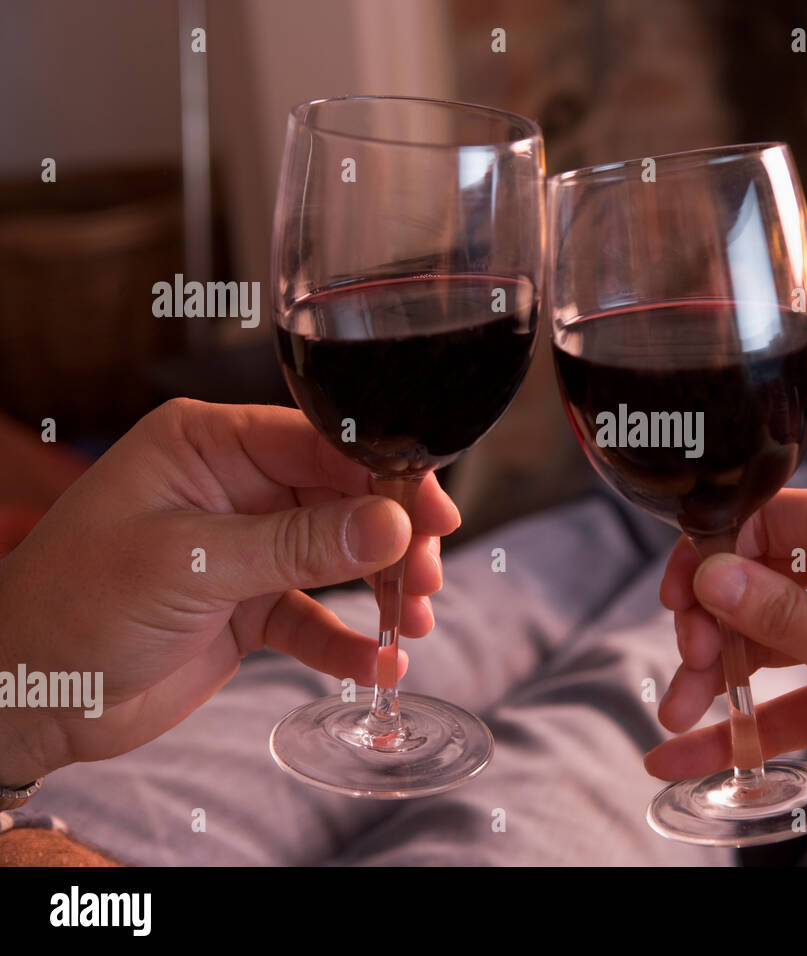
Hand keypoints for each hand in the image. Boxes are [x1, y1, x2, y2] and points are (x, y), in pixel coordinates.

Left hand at [0, 399, 459, 783]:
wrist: (23, 699)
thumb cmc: (72, 608)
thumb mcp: (188, 564)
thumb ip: (295, 545)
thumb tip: (390, 526)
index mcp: (208, 446)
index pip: (319, 441)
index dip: (383, 475)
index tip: (431, 515)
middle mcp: (234, 487)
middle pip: (343, 496)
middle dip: (394, 537)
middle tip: (428, 575)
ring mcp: (246, 548)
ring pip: (341, 555)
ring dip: (383, 588)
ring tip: (414, 622)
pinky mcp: (251, 606)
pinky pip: (317, 615)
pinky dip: (349, 641)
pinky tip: (377, 665)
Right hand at [650, 489, 806, 827]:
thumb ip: (788, 618)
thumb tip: (712, 574)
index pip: (770, 519)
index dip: (715, 552)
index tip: (679, 600)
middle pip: (757, 583)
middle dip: (713, 626)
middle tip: (692, 669)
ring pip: (766, 642)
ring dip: (721, 678)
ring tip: (679, 720)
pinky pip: (788, 697)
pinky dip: (748, 723)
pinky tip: (698, 753)